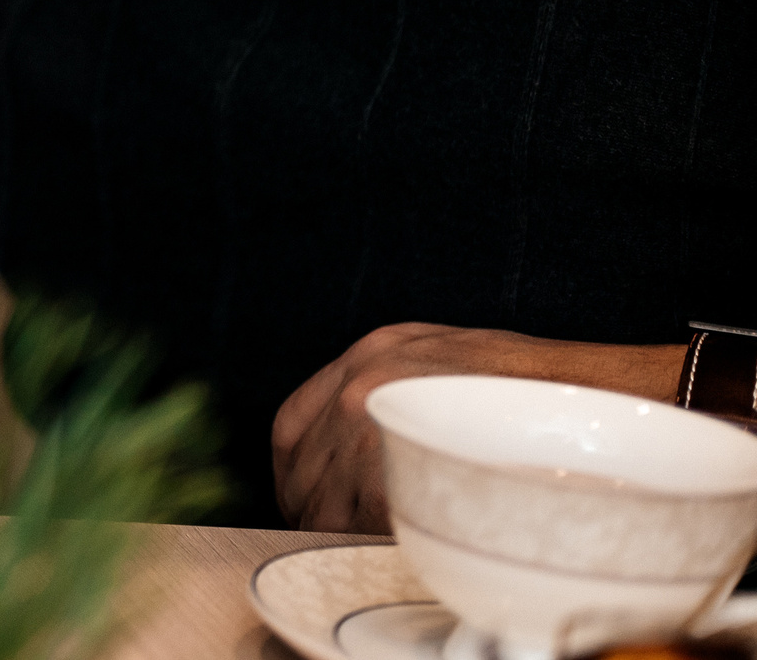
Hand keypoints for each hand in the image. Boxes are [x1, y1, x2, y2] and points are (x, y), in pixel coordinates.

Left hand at [272, 323, 684, 531]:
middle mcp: (365, 383)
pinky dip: (370, 540)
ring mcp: (383, 420)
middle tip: (335, 540)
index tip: (306, 505)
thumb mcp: (450, 363)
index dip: (296, 477)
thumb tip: (354, 452)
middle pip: (305, 471)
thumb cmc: (540, 394)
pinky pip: (366, 519)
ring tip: (369, 549)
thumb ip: (395, 396)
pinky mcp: (412, 462)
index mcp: (372, 356)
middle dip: (314, 511)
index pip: (292, 427)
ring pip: (328, 500)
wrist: (614, 403)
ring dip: (338, 531)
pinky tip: (394, 550)